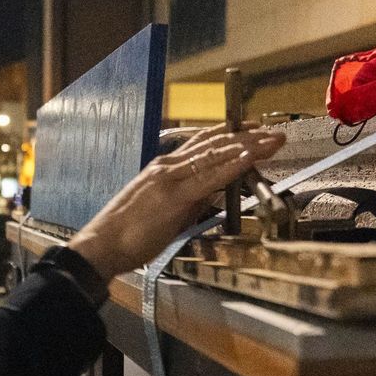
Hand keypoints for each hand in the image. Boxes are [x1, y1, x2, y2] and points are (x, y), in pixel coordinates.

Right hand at [68, 125, 284, 279]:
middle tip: (273, 132)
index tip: (253, 131)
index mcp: (163, 168)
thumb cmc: (127, 234)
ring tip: (271, 140)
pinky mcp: (174, 197)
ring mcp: (171, 179)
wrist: (102, 245)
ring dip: (247, 147)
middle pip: (214, 144)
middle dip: (247, 137)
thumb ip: (189, 200)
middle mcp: (168, 166)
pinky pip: (209, 178)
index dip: (230, 135)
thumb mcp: (163, 210)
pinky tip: (249, 158)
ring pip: (215, 155)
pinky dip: (231, 166)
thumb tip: (212, 196)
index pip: (203, 144)